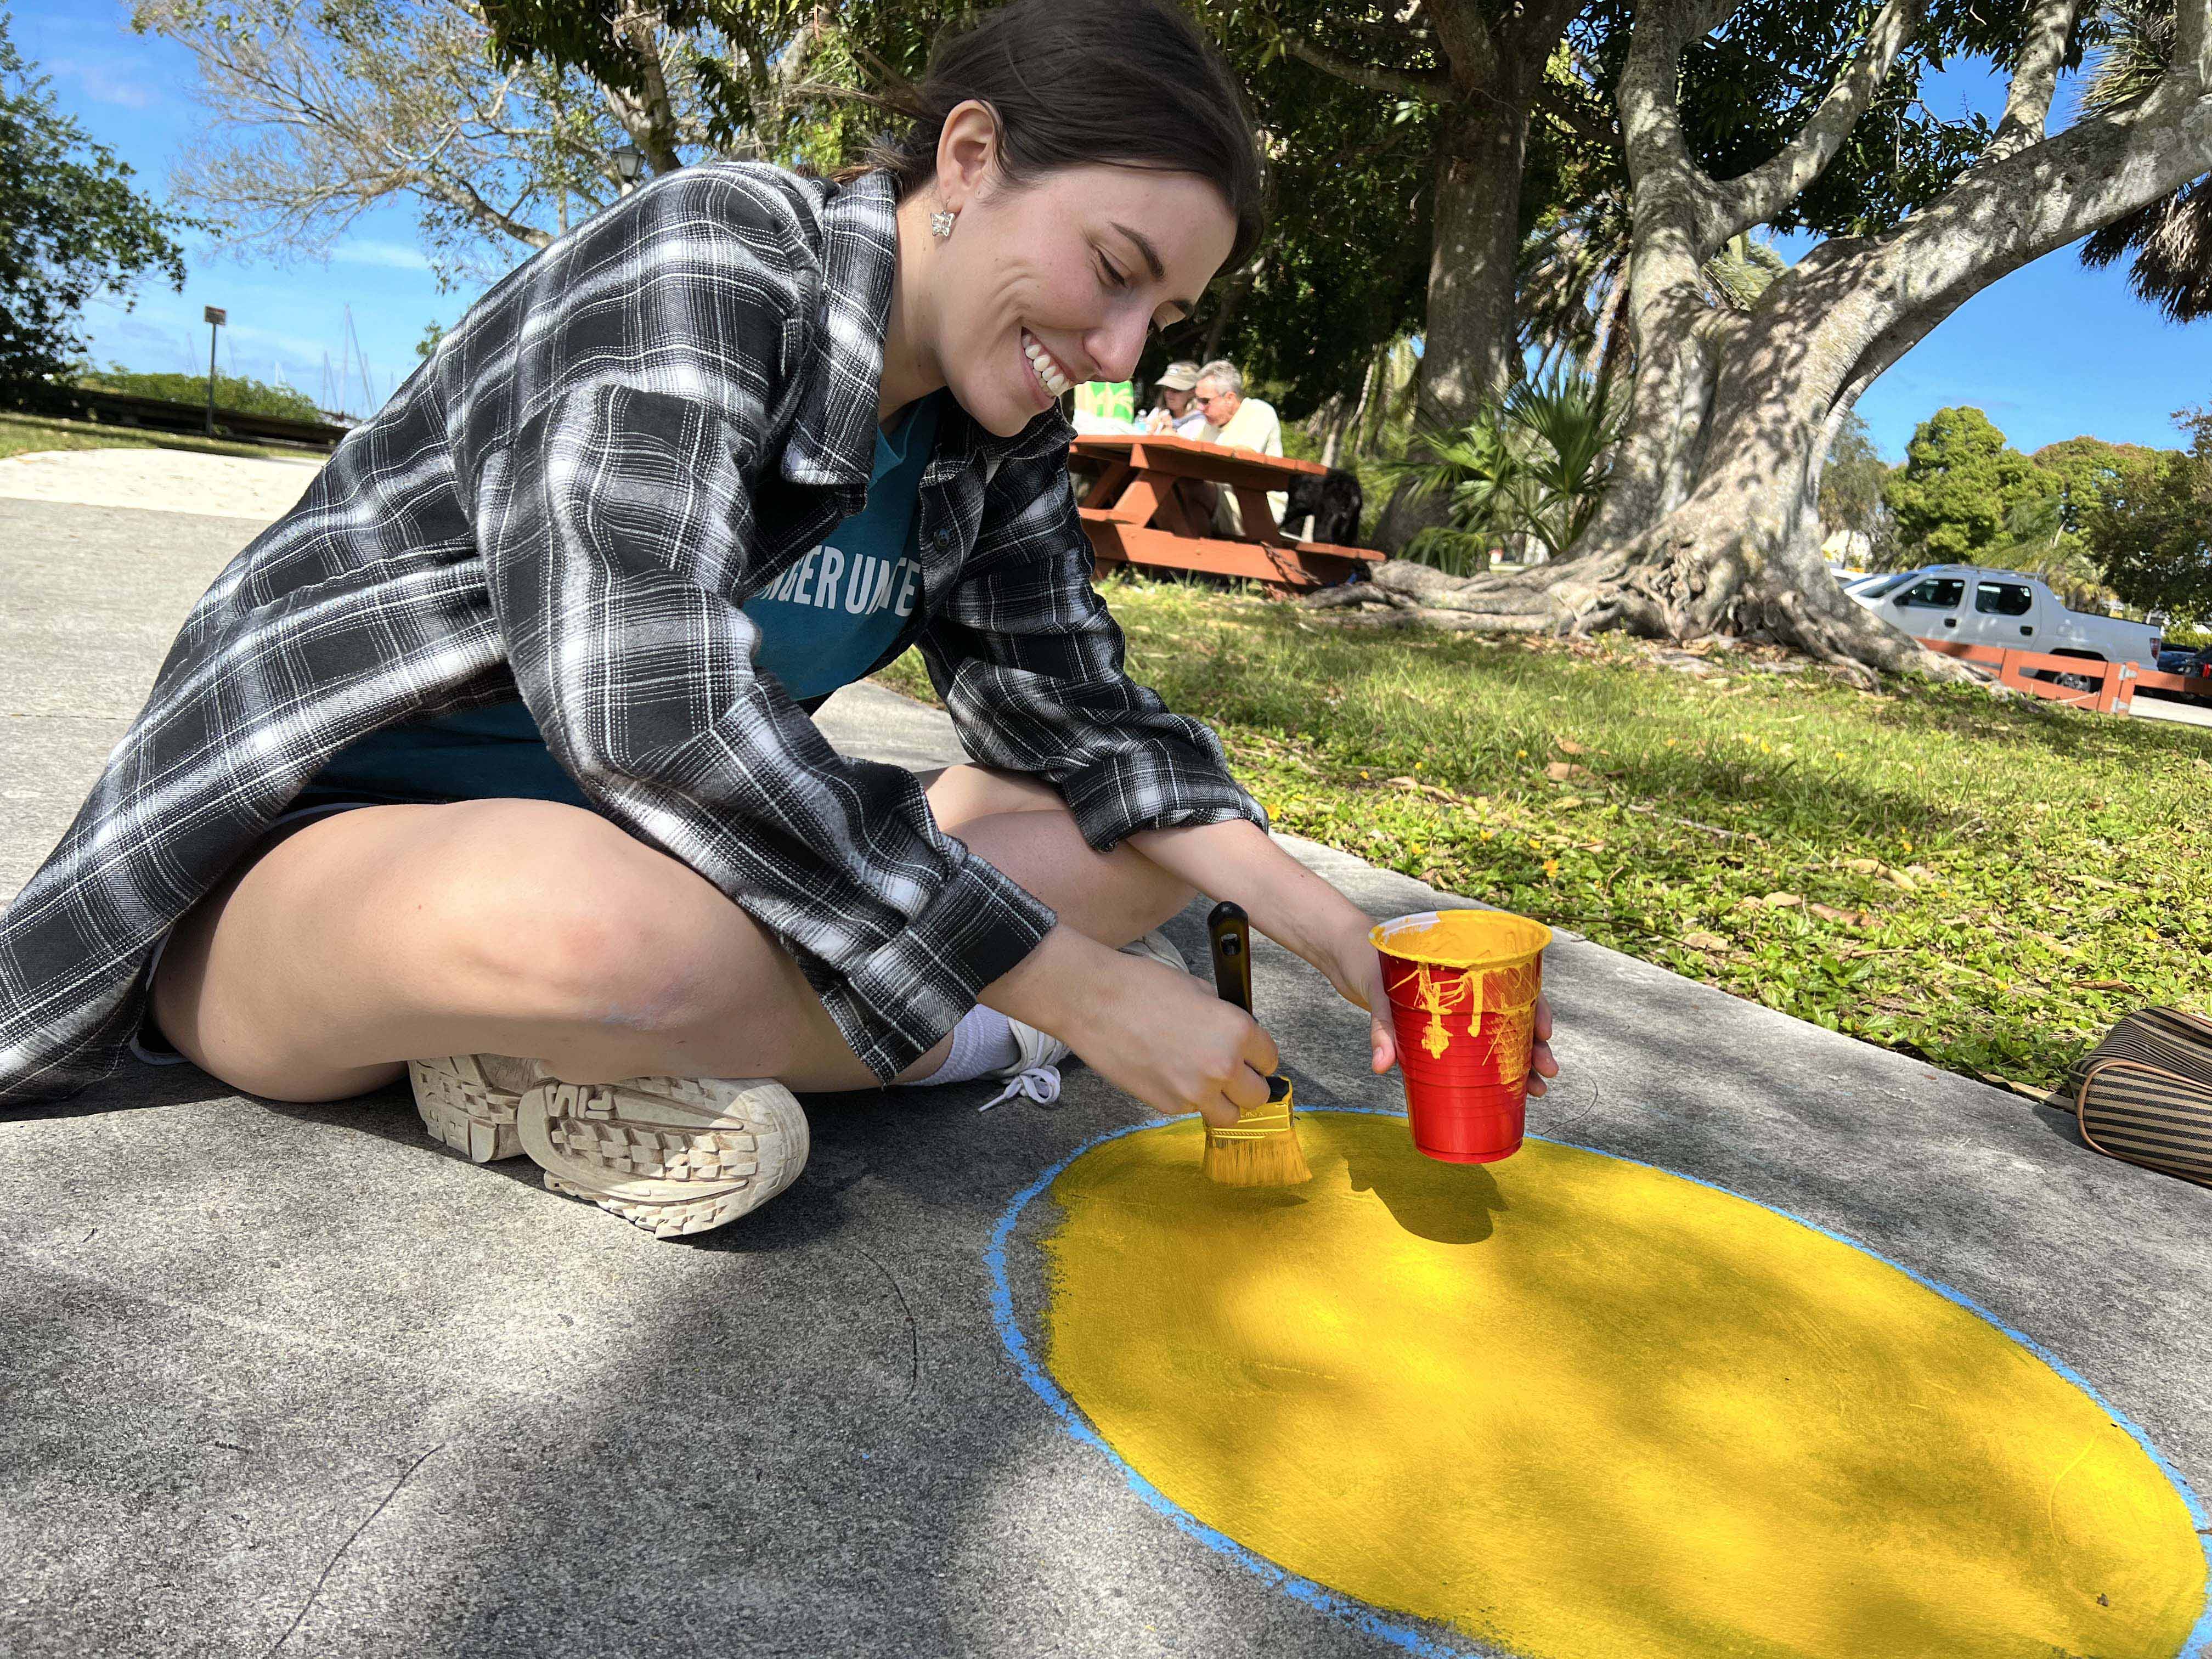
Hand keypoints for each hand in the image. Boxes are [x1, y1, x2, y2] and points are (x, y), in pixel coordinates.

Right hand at [981, 926, 1277, 1126]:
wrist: (1093, 1001)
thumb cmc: (1142, 987)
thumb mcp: (1199, 991)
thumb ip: (1225, 1019)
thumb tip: (1234, 1038)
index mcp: (1237, 1033)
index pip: (1270, 1060)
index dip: (1259, 1057)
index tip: (1250, 1057)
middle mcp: (1222, 1068)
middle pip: (1257, 1096)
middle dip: (1247, 1084)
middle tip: (1232, 1072)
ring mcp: (1194, 1093)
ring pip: (1228, 1115)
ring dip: (1222, 1101)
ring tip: (1204, 1080)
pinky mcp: (1166, 1106)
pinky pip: (1191, 1110)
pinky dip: (1188, 1098)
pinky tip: (1169, 1073)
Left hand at [1314, 913, 1557, 1094]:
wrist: (1344, 954)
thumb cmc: (1365, 960)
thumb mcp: (1374, 989)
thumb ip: (1380, 1026)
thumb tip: (1381, 1067)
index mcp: (1463, 963)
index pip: (1513, 983)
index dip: (1535, 1007)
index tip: (1545, 1033)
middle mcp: (1466, 985)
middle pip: (1513, 1014)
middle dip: (1535, 1045)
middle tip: (1547, 1073)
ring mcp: (1455, 1007)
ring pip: (1499, 1033)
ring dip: (1521, 1060)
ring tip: (1536, 1090)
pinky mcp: (1439, 1024)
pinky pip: (1473, 1043)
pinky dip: (1490, 1065)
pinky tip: (1506, 1088)